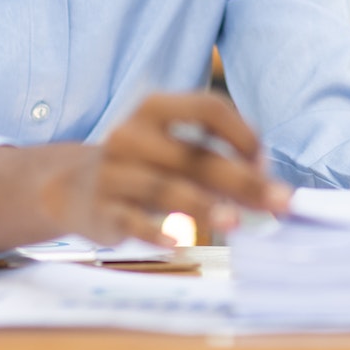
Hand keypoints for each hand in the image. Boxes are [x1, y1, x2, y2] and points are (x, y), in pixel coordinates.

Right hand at [0, 92, 289, 252]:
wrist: (69, 186)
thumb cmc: (141, 164)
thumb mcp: (170, 145)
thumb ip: (212, 154)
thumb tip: (265, 178)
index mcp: (154, 109)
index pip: (207, 108)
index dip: (242, 133)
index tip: (265, 162)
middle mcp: (131, 135)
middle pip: (195, 155)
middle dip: (242, 180)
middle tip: (280, 202)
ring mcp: (112, 173)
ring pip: (164, 188)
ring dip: (204, 205)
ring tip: (238, 223)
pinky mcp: (100, 209)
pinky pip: (129, 220)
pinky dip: (154, 231)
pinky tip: (179, 242)